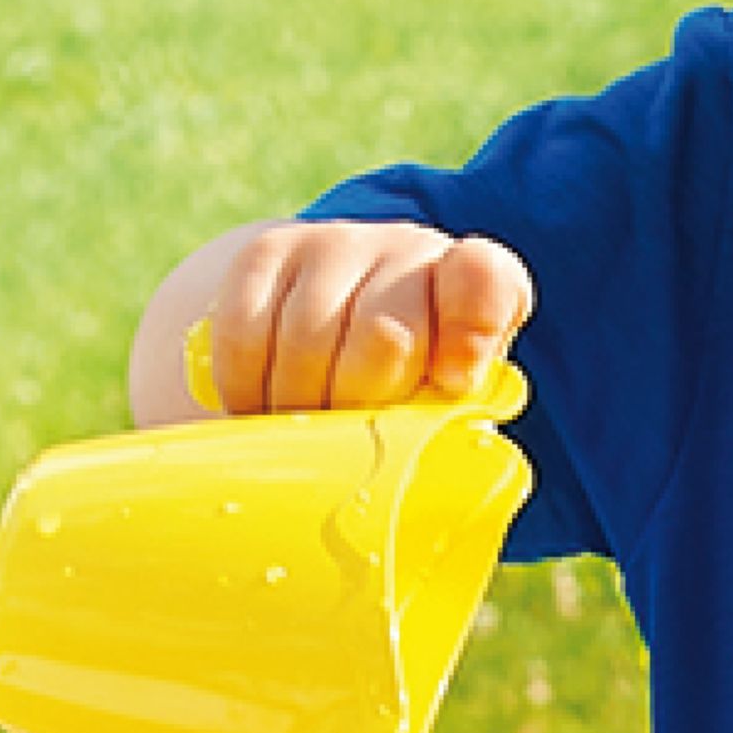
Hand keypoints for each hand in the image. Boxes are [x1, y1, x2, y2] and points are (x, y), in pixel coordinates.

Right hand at [128, 219, 533, 420]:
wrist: (338, 328)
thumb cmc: (407, 391)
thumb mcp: (444, 410)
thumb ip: (450, 431)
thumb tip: (426, 490)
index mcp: (478, 288)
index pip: (486, 282)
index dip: (470, 333)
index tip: (451, 384)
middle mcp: (412, 249)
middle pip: (385, 335)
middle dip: (361, 407)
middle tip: (349, 444)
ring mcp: (338, 242)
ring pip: (307, 339)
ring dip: (298, 408)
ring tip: (300, 434)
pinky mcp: (269, 250)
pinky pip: (246, 331)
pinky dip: (246, 388)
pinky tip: (257, 410)